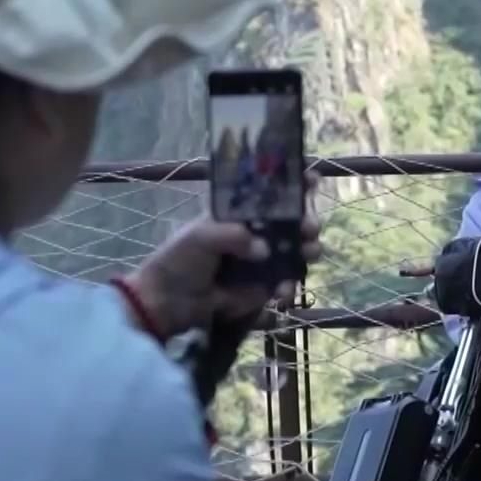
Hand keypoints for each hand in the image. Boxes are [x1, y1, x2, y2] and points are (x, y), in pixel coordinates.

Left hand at [128, 174, 325, 333]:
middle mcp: (254, 232)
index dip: (292, 183)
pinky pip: (286, 281)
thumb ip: (233, 236)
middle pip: (292, 221)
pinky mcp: (263, 286)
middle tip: (309, 228)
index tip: (312, 178)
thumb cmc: (179, 260)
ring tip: (309, 253)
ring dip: (308, 249)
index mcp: (238, 213)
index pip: (269, 192)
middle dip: (307, 220)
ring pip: (296, 250)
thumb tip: (265, 249)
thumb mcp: (201, 236)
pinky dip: (290, 284)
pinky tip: (282, 291)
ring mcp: (261, 260)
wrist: (169, 302)